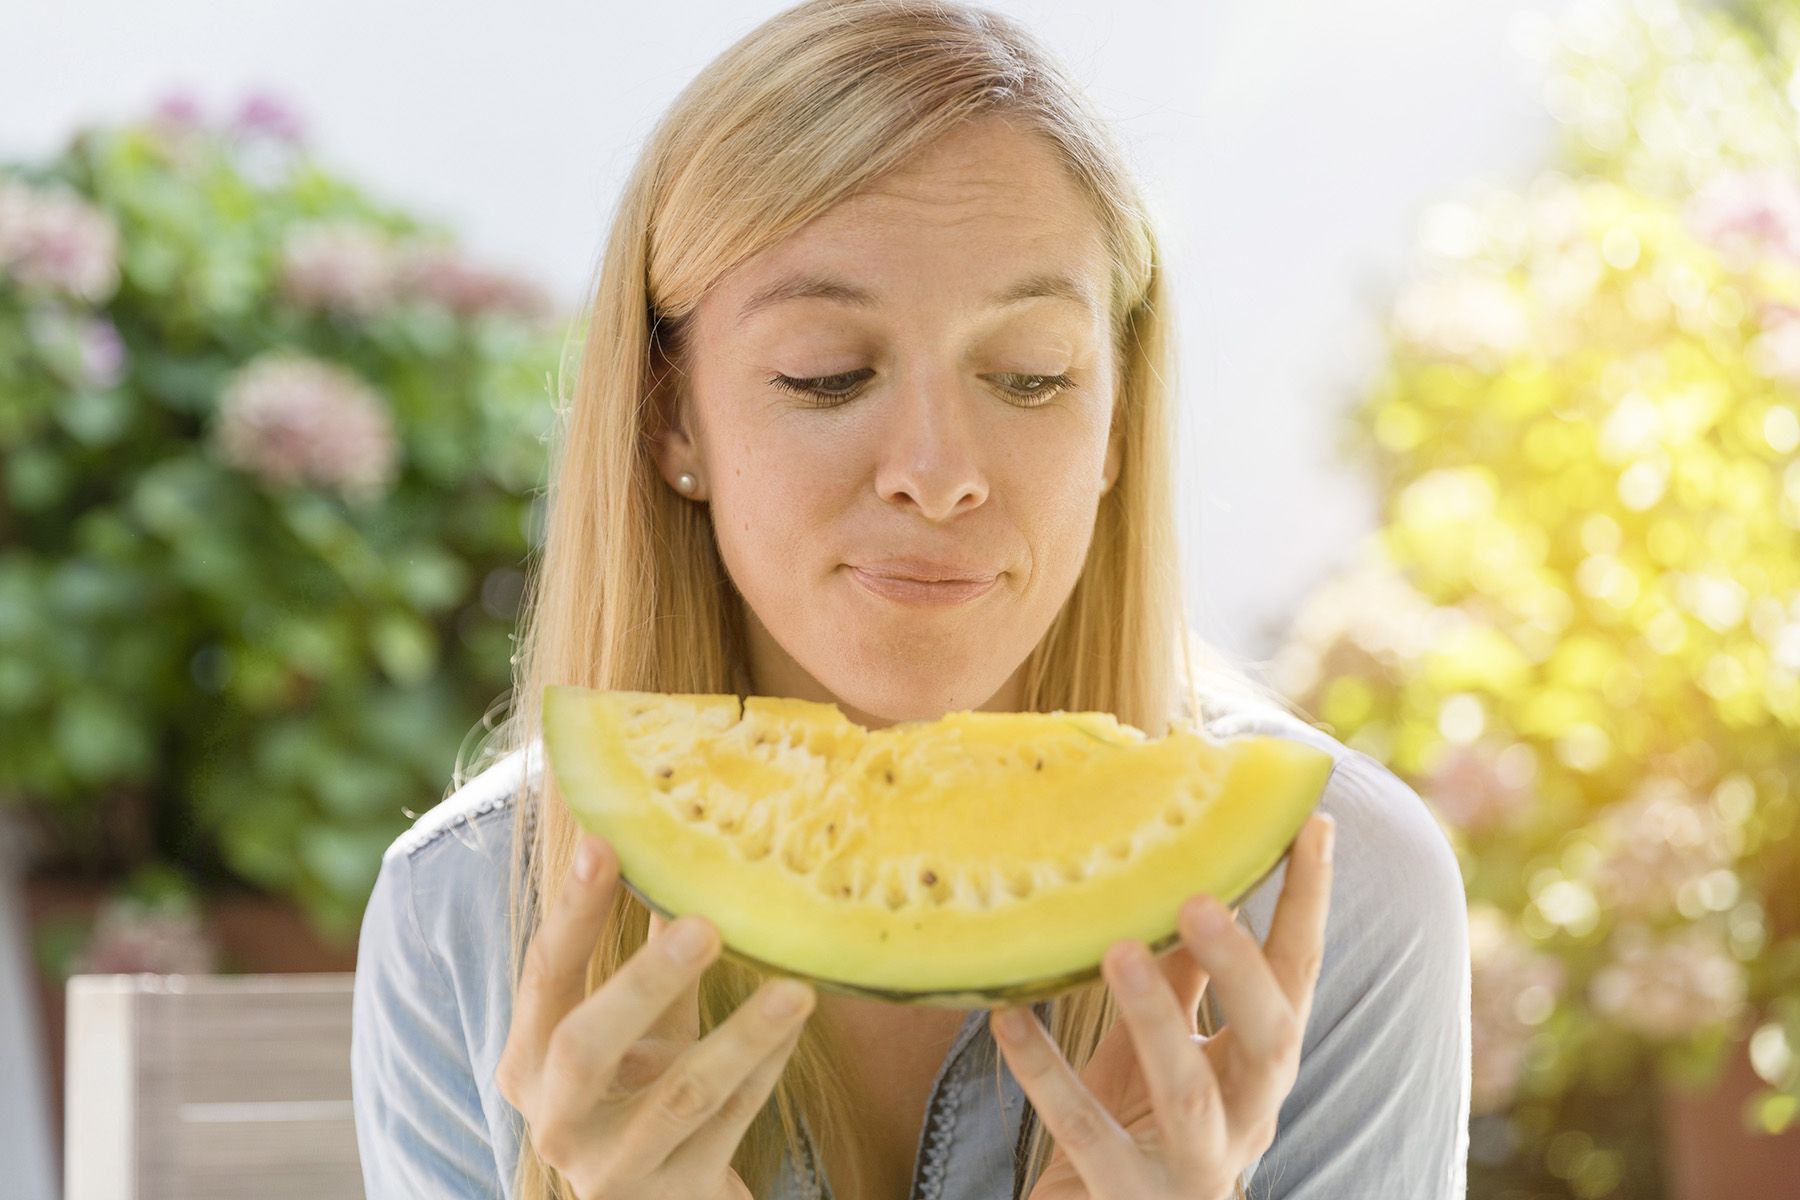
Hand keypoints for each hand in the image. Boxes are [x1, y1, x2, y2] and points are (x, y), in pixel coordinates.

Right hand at [496, 833, 817, 1199]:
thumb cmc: (641, 1094)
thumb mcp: (635, 1028)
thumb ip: (649, 954)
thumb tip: (675, 849)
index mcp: (529, 1062)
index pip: (543, 976)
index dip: (572, 912)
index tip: (603, 844)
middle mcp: (557, 1119)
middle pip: (585, 1046)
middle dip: (643, 982)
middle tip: (704, 926)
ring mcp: (613, 1167)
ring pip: (680, 1096)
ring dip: (741, 1037)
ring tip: (794, 990)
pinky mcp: (674, 1194)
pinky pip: (731, 1122)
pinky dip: (765, 1069)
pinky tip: (795, 1024)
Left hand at [989, 812, 1335, 1199]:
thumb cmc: (1139, 1122)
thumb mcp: (1166, 1044)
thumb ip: (1182, 975)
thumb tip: (1182, 873)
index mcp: (1260, 1069)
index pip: (1297, 978)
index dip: (1308, 906)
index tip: (1312, 824)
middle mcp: (1245, 1118)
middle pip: (1269, 1039)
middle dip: (1241, 968)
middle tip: (1202, 898)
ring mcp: (1192, 1166)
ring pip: (1188, 1094)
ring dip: (1156, 1019)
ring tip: (1117, 950)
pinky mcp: (1127, 1196)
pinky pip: (1085, 1132)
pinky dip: (1045, 1074)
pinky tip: (1006, 1019)